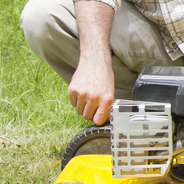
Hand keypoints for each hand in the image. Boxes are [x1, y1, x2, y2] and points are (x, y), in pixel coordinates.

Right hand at [71, 0, 116, 124]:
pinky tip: (82, 91)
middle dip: (90, 112)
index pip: (98, 120)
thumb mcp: (110, 92)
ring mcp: (82, 94)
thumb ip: (106, 107)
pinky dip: (76, 100)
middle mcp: (94, 97)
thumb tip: (104, 121)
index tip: (97, 118)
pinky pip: (73, 103)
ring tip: (88, 95)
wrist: (94, 62)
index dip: (97, 120)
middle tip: (93, 103)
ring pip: (79, 111)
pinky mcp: (72, 90)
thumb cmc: (104, 77)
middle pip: (87, 117)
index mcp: (106, 99)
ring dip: (83, 106)